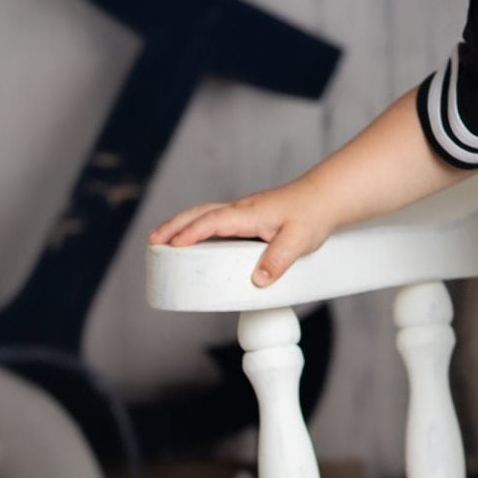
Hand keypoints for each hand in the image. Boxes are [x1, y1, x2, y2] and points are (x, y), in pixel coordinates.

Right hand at [146, 181, 329, 287]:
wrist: (324, 197)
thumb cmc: (311, 215)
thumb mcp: (298, 241)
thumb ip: (278, 259)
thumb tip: (258, 280)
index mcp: (250, 213)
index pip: (214, 220)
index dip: (193, 232)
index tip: (173, 244)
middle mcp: (241, 209)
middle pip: (199, 213)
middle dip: (174, 226)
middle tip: (152, 242)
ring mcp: (242, 211)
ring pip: (204, 213)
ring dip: (180, 224)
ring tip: (160, 239)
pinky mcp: (246, 216)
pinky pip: (213, 218)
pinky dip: (195, 225)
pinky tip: (190, 238)